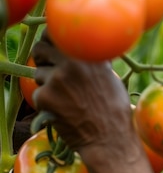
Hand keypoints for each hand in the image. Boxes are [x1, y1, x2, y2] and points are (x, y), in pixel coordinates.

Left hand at [32, 29, 133, 152]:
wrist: (109, 138)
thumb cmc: (114, 109)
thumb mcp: (110, 77)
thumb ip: (93, 60)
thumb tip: (84, 46)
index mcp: (89, 55)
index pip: (57, 33)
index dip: (51, 41)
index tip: (53, 48)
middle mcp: (72, 62)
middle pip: (40, 49)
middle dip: (43, 59)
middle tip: (53, 72)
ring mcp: (56, 79)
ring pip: (39, 74)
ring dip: (48, 84)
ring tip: (67, 99)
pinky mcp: (45, 97)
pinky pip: (38, 95)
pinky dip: (47, 103)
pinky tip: (64, 111)